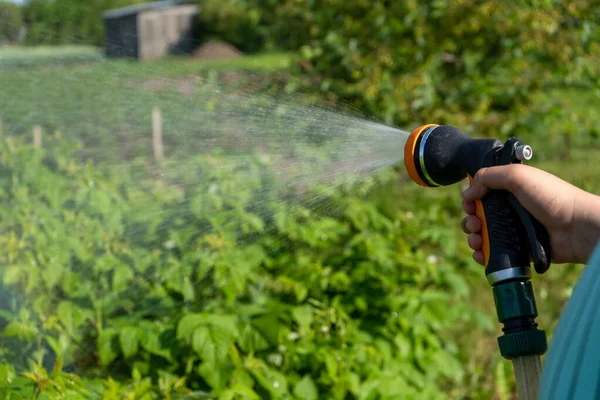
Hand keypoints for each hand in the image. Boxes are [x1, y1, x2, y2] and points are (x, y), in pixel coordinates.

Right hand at [461, 164, 599, 264]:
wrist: (577, 227)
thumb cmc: (552, 197)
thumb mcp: (518, 176)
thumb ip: (488, 177)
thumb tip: (467, 192)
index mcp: (510, 190)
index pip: (482, 194)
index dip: (471, 199)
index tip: (469, 204)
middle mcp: (511, 210)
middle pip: (479, 216)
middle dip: (470, 221)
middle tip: (474, 224)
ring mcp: (514, 231)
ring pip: (484, 236)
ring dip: (473, 239)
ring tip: (476, 241)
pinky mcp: (519, 250)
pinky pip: (494, 253)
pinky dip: (482, 255)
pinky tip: (480, 254)